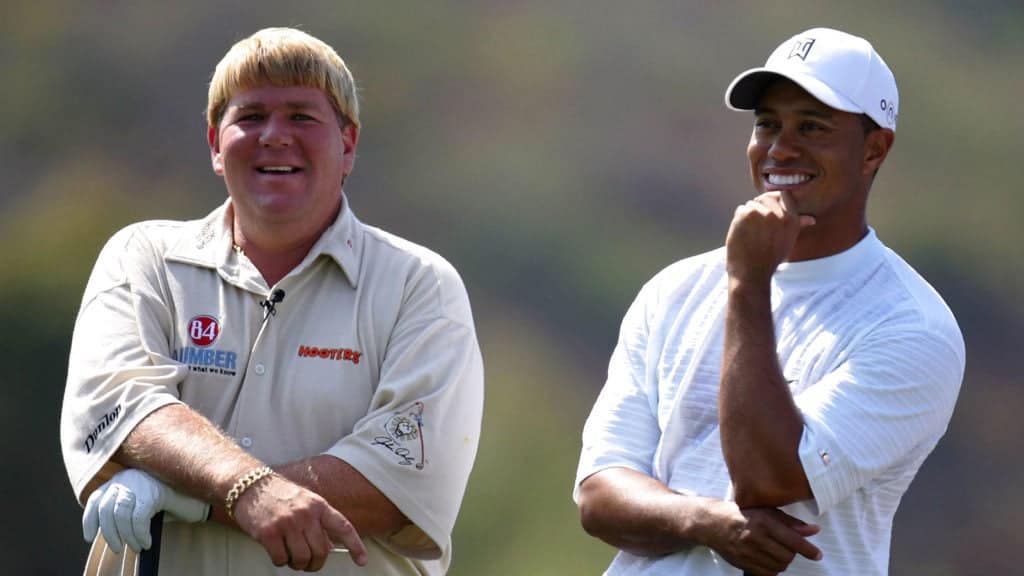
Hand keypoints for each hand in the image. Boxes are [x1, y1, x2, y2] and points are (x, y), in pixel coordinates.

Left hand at [83, 469, 209, 552]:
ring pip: (120, 514)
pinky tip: (147, 542)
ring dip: (126, 536)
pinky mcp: (155, 491)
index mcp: (122, 478)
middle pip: (106, 508)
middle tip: (118, 548)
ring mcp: (142, 482)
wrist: (201, 498)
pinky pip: (139, 518)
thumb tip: (109, 534)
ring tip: (136, 546)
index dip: (89, 519)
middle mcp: (128, 477)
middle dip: (109, 534)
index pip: (97, 498)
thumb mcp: (143, 505)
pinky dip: (140, 534)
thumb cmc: (172, 504)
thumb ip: (126, 512)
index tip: (90, 538)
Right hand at [232, 474, 368, 570]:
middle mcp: (306, 514)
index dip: (355, 545)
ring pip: (302, 558)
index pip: (343, 527)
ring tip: (290, 556)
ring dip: (297, 564)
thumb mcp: (306, 502)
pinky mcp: (269, 533)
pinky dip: (280, 561)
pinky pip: (281, 559)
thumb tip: (330, 546)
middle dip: (315, 563)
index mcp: (319, 505)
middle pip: (321, 551)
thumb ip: (318, 522)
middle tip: (307, 563)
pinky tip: (277, 552)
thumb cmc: (279, 495)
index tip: (362, 560)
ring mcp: (287, 523)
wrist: (250, 485)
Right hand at [704, 501, 821, 575]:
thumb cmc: (740, 513)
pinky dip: (773, 569)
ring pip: (778, 566)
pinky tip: (769, 559)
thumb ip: (790, 522)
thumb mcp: (766, 511)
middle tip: (789, 546)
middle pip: (787, 555)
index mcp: (763, 521)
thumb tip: (812, 531)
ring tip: (777, 551)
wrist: (712, 523)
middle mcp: (755, 537)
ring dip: (783, 561)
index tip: (817, 555)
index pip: (792, 539)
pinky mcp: (743, 563)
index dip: (808, 549)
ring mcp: (748, 552)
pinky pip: (767, 573)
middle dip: (792, 553)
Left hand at [725, 191, 815, 283]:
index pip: (784, 194)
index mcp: (793, 219)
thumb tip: (811, 219)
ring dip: (747, 216)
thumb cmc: (769, 259)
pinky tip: (742, 234)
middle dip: (759, 208)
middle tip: (756, 228)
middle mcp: (780, 214)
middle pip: (765, 197)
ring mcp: (763, 213)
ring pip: (751, 204)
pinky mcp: (747, 214)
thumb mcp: (788, 242)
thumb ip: (797, 226)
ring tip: (751, 234)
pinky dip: (738, 220)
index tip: (768, 214)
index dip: (773, 201)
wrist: (751, 273)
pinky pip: (740, 209)